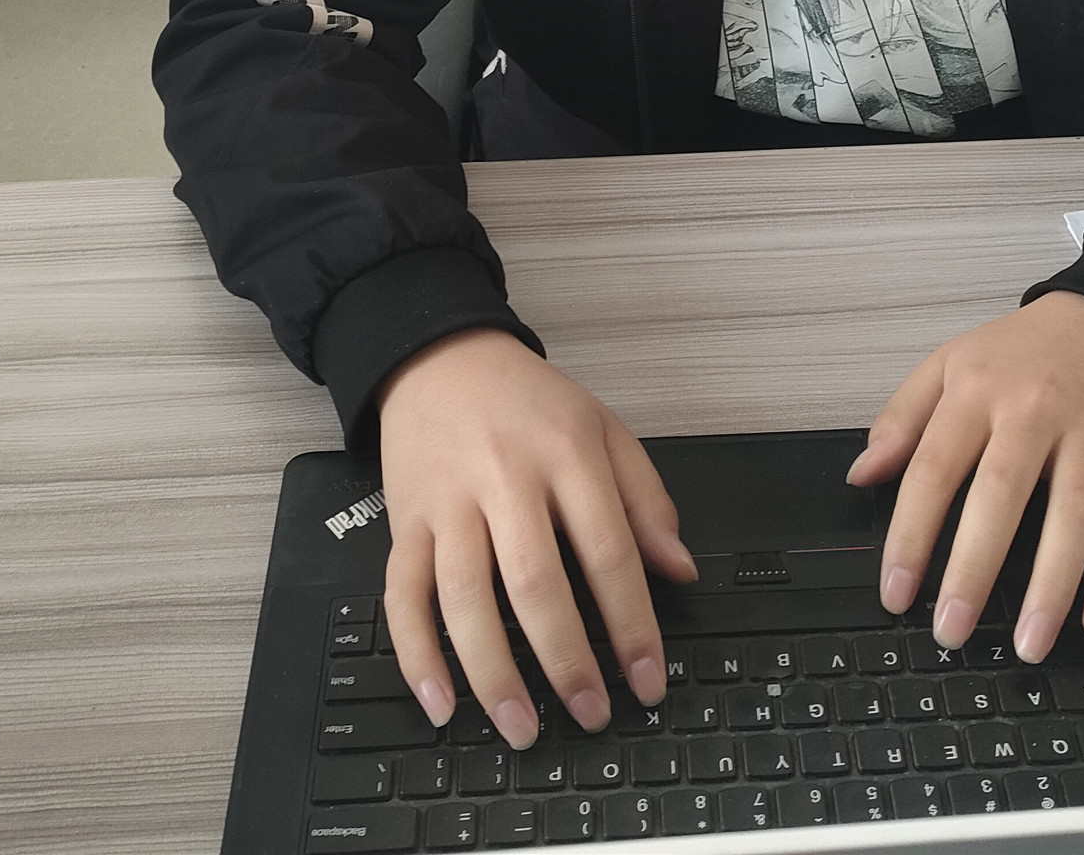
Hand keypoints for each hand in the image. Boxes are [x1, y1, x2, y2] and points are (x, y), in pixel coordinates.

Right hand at [376, 328, 695, 748]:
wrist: (442, 357)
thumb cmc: (529, 402)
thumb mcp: (604, 428)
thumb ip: (646, 498)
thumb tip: (680, 570)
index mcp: (567, 454)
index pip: (609, 550)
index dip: (633, 624)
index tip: (647, 680)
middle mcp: (506, 478)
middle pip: (535, 582)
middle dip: (566, 661)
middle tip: (590, 714)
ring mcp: (449, 502)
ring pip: (465, 598)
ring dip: (493, 674)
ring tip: (522, 727)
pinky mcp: (405, 522)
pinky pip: (402, 595)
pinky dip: (417, 655)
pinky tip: (440, 702)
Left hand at [847, 292, 1083, 659]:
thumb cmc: (1023, 352)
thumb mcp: (949, 364)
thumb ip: (901, 419)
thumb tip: (862, 475)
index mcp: (978, 392)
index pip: (934, 469)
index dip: (911, 535)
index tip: (896, 591)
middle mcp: (1034, 412)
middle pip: (1001, 497)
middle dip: (974, 571)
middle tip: (952, 630)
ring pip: (1073, 517)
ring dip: (1052, 588)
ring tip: (1029, 644)